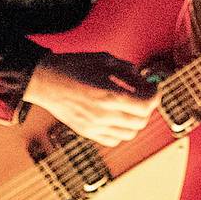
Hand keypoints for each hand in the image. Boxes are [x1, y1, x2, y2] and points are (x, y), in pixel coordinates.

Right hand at [22, 53, 158, 146]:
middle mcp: (104, 114)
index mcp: (109, 94)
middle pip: (141, 121)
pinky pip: (114, 140)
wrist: (45, 81)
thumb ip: (127, 69)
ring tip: (131, 106)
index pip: (146, 104)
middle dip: (147, 107)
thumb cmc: (73, 66)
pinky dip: (121, 131)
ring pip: (130, 133)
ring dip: (136, 120)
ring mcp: (95, 126)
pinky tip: (118, 117)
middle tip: (144, 94)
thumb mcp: (104, 59)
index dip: (155, 94)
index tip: (154, 87)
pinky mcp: (87, 132)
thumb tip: (142, 78)